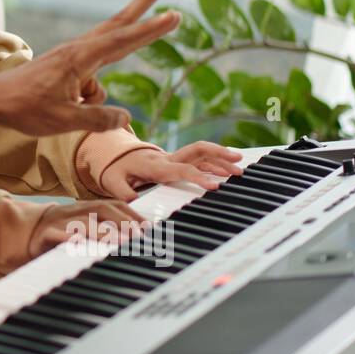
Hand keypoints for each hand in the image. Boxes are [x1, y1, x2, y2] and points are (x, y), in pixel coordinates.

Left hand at [0, 0, 180, 135]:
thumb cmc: (24, 108)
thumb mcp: (64, 121)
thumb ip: (99, 119)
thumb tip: (126, 117)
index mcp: (80, 58)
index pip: (124, 40)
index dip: (151, 29)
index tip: (175, 15)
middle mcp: (80, 50)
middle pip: (121, 23)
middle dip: (145, 1)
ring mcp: (74, 56)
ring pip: (105, 64)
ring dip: (97, 94)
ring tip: (66, 107)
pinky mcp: (69, 65)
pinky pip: (92, 83)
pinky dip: (87, 100)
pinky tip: (63, 109)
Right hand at [0, 198, 146, 274]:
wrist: (23, 229)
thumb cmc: (63, 231)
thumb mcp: (87, 225)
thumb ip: (110, 227)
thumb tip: (142, 234)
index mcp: (89, 207)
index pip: (115, 205)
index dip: (134, 214)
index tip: (151, 228)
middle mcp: (77, 211)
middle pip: (103, 210)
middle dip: (123, 222)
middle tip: (141, 236)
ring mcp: (61, 222)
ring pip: (84, 223)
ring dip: (103, 232)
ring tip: (120, 242)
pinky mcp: (45, 235)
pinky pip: (57, 236)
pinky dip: (69, 239)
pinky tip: (80, 245)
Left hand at [95, 140, 244, 200]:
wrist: (115, 157)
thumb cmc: (116, 171)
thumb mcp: (113, 182)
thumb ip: (123, 192)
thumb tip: (134, 203)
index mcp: (156, 166)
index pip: (181, 169)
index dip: (198, 177)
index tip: (215, 185)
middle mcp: (168, 158)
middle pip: (197, 150)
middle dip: (218, 154)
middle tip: (238, 163)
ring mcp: (175, 157)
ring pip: (202, 153)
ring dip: (221, 158)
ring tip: (241, 168)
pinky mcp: (178, 160)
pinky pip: (200, 158)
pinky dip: (215, 162)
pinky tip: (228, 170)